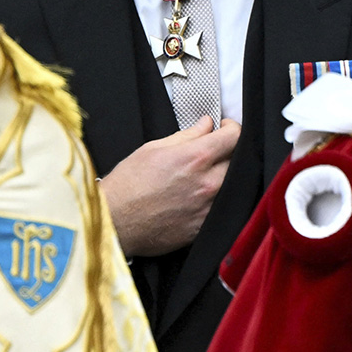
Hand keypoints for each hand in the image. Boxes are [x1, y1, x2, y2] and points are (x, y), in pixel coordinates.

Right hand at [99, 116, 240, 256]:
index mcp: (195, 158)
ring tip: (203, 174)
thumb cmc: (127, 185)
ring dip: (223, 175)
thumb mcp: (153, 149)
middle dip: (228, 151)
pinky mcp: (204, 227)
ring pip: (232, 184)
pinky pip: (221, 206)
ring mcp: (209, 207)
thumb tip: (207, 124)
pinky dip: (215, 197)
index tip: (224, 128)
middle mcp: (208, 183)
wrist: (113, 223)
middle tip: (212, 151)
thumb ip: (187, 135)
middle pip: (238, 159)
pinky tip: (197, 195)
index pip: (234, 136)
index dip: (231, 127)